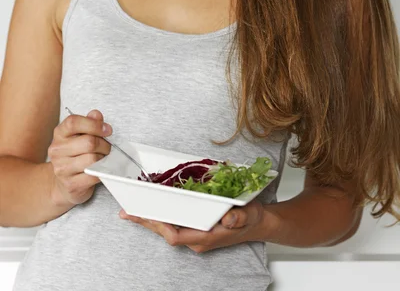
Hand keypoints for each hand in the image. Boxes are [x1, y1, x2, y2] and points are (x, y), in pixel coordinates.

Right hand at [48, 109, 112, 206]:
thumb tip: (96, 114)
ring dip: (103, 158)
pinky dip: (102, 171)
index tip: (107, 129)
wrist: (63, 184)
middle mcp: (57, 150)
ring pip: (92, 159)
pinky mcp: (71, 184)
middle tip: (107, 147)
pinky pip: (94, 175)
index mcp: (60, 134)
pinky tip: (100, 169)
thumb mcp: (79, 136)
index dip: (94, 124)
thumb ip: (89, 123)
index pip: (73, 122)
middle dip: (104, 144)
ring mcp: (62, 169)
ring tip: (103, 158)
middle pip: (88, 142)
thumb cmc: (75, 156)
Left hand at [118, 199, 272, 252]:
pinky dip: (161, 215)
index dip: (158, 226)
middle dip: (146, 222)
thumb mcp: (248, 214)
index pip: (175, 235)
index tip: (143, 216)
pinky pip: (174, 223)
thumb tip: (228, 216)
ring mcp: (195, 234)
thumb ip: (239, 216)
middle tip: (126, 212)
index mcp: (205, 238)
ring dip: (151, 219)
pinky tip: (152, 208)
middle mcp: (197, 238)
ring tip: (133, 209)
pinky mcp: (196, 227)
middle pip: (166, 232)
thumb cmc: (251, 219)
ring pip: (168, 228)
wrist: (258, 224)